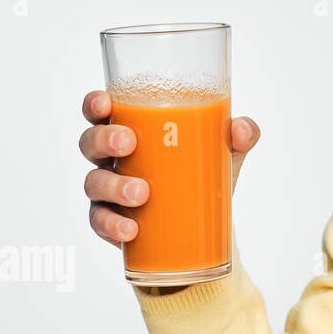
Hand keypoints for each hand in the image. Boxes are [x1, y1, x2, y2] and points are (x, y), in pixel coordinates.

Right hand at [78, 89, 259, 250]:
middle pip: (91, 142)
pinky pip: (100, 221)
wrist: (206, 223)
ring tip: (141, 194)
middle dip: (104, 139)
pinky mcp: (111, 220)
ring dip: (114, 186)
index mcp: (132, 129)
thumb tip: (240, 128)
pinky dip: (113, 224)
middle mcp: (113, 158)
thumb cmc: (204, 172)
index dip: (95, 104)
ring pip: (94, 182)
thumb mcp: (226, 152)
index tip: (105, 104)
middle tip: (128, 144)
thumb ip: (240, 135)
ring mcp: (108, 190)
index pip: (102, 111)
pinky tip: (130, 229)